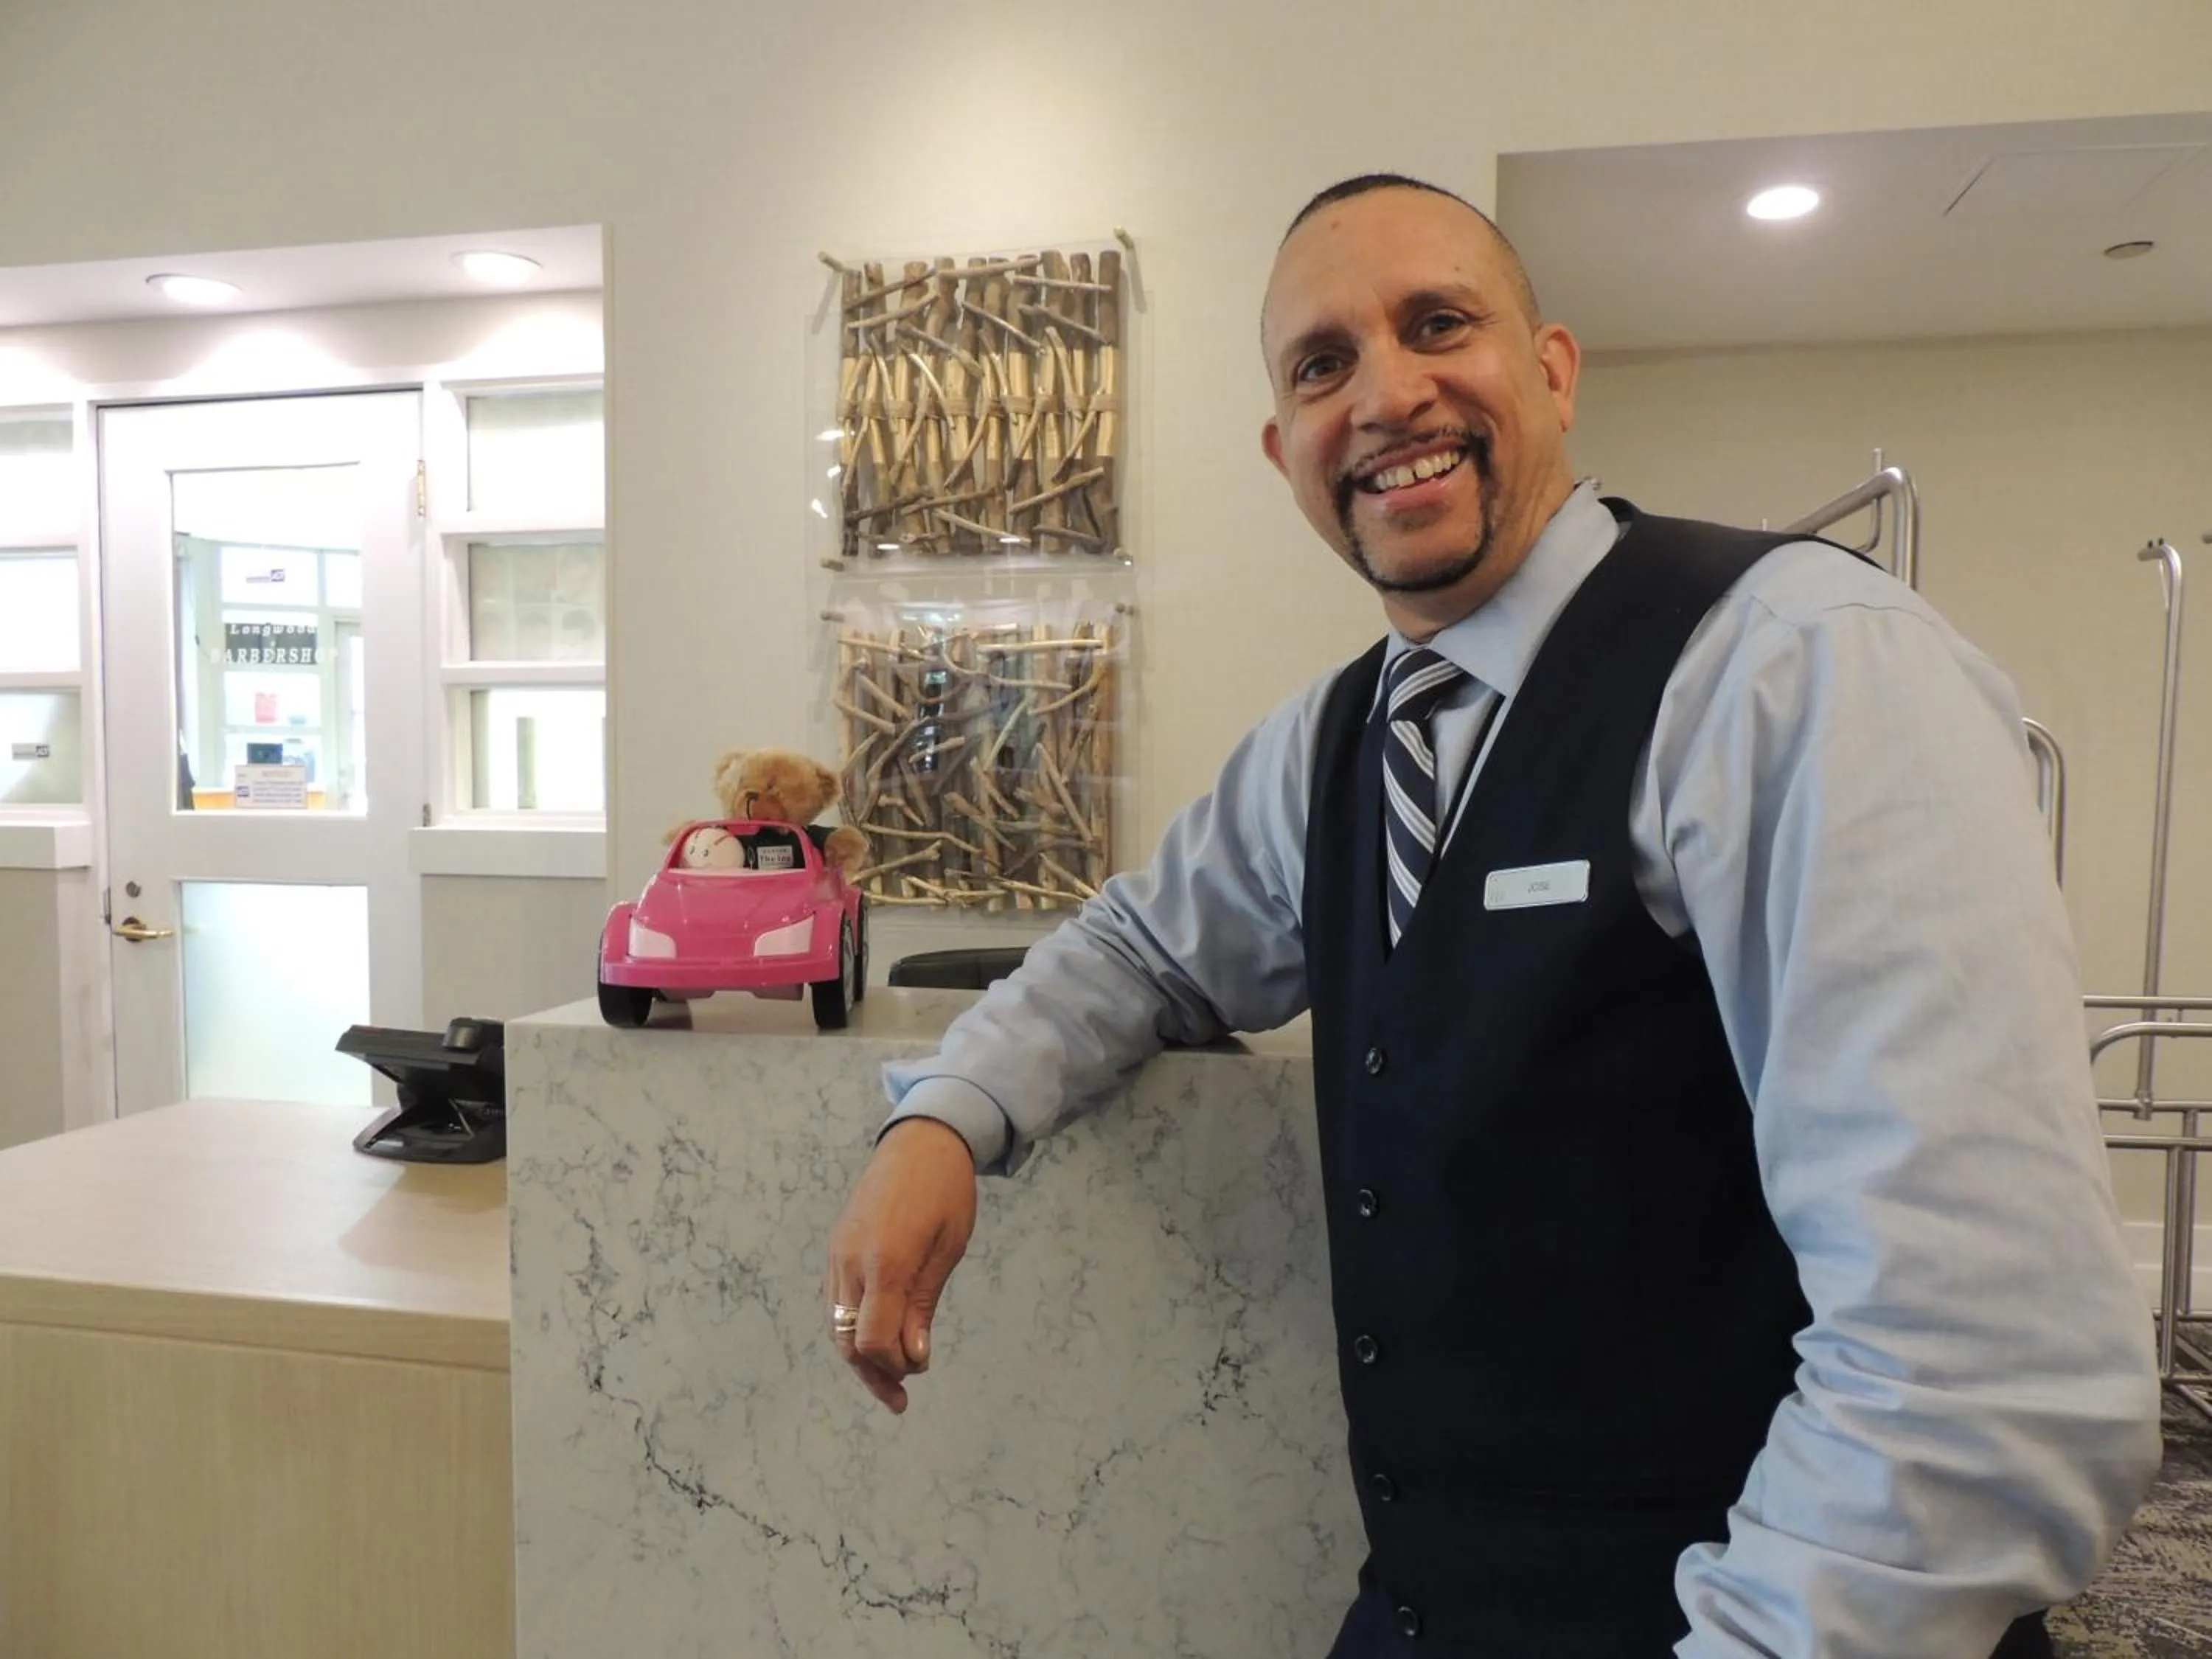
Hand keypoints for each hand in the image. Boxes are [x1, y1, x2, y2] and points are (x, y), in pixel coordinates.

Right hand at [824, 1116, 977, 1412]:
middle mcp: (851, 1261)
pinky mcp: (836, 1246)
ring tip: (890, 1378)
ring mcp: (838, 1253)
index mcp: (884, 1261)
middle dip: (872, 1373)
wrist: (920, 1140)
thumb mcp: (947, 1249)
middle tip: (900, 1397)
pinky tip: (878, 1336)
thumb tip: (913, 1356)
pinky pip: (837, 1301)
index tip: (920, 1368)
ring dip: (860, 1356)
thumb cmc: (945, 1191)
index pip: (873, 1340)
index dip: (893, 1366)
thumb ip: (923, 1304)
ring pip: (836, 1324)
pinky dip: (853, 1327)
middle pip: (847, 1339)